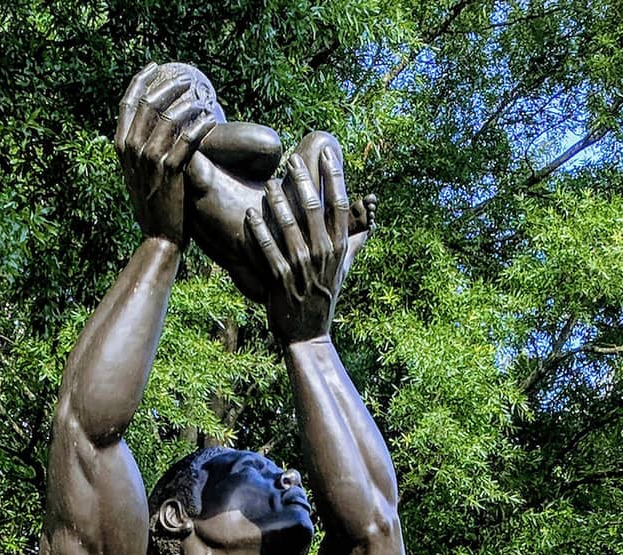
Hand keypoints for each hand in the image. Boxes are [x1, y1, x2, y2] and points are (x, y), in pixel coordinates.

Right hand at [115, 65, 214, 244]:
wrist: (159, 237)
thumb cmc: (154, 206)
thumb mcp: (138, 175)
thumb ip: (142, 150)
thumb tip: (155, 125)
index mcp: (122, 148)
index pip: (127, 104)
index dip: (141, 81)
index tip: (155, 67)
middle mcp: (133, 150)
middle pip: (149, 103)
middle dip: (169, 86)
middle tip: (187, 80)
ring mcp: (151, 160)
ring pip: (169, 117)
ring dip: (188, 103)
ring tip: (202, 98)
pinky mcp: (171, 171)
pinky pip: (187, 139)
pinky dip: (199, 126)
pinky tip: (209, 120)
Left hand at [245, 137, 352, 343]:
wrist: (308, 333)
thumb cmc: (325, 297)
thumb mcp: (344, 269)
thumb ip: (355, 241)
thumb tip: (371, 216)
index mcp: (339, 248)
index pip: (339, 204)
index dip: (333, 176)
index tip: (327, 153)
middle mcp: (322, 254)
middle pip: (313, 207)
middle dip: (302, 179)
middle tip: (291, 158)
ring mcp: (301, 267)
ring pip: (288, 225)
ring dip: (276, 200)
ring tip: (269, 182)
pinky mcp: (281, 279)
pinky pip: (268, 249)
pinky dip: (258, 231)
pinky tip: (250, 214)